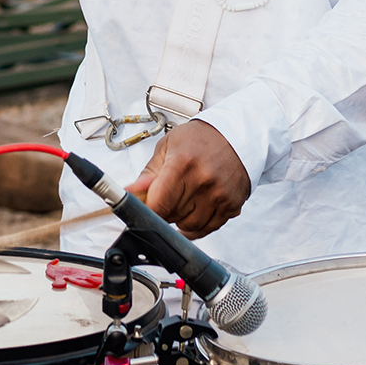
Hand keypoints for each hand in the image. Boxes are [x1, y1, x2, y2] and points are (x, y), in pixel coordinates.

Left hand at [123, 120, 251, 239]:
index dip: (148, 211)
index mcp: (183, 163)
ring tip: (182, 202)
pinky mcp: (232, 205)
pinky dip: (197, 227)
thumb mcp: (168, 147)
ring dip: (180, 220)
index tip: (144, 209)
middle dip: (163, 212)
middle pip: (172, 216)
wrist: (236, 135)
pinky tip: (194, 212)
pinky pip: (208, 229)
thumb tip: (128, 192)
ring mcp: (220, 195)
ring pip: (189, 226)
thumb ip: (148, 174)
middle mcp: (203, 181)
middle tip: (165, 198)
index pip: (159, 204)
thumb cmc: (199, 139)